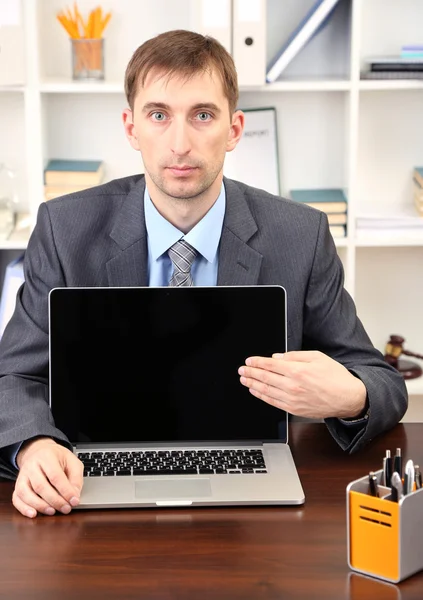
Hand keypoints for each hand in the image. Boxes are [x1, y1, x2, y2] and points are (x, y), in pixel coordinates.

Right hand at [13, 437, 82, 517]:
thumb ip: (76, 478)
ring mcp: (22, 475)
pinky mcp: (18, 485)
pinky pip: (16, 498)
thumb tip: (74, 496)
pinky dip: (23, 508)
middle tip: (66, 508)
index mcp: (47, 456)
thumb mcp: (72, 461)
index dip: (65, 491)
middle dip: (55, 500)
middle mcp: (32, 465)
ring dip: (40, 506)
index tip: (74, 501)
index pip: (55, 476)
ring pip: (26, 493)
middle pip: (40, 486)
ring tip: (52, 512)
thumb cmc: (57, 458)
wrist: (39, 451)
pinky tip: (33, 514)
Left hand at [238, 350, 366, 419]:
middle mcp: (292, 386)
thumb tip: (276, 358)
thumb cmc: (335, 377)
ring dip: (252, 384)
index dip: (257, 362)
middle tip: (241, 370)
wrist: (348, 398)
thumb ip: (294, 356)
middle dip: (250, 373)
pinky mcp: (294, 409)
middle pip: (265, 378)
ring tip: (244, 379)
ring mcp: (292, 399)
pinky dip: (262, 396)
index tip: (249, 361)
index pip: (270, 365)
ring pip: (266, 391)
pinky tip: (256, 391)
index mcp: (298, 371)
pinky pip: (273, 402)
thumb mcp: (317, 357)